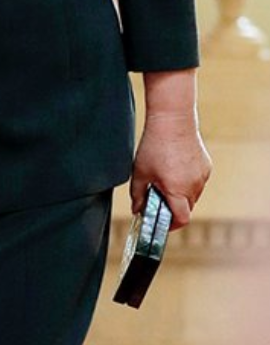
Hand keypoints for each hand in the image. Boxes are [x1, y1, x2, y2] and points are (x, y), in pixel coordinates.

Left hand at [130, 111, 211, 230]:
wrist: (173, 119)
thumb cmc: (154, 145)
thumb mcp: (140, 172)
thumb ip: (138, 195)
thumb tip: (138, 210)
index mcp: (177, 190)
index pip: (181, 219)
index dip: (171, 225)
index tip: (162, 222)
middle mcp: (194, 186)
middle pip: (186, 208)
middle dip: (173, 208)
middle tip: (158, 198)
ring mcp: (202, 176)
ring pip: (193, 196)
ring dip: (181, 194)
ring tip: (166, 179)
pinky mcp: (206, 167)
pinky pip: (197, 182)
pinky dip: (188, 182)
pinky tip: (175, 168)